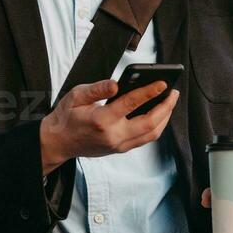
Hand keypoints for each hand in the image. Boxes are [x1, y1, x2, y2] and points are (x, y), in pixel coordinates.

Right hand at [39, 78, 178, 173]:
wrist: (58, 142)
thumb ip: (96, 88)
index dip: (149, 92)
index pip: (131, 104)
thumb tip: (115, 84)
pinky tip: (159, 114)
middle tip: (174, 92)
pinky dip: (156, 126)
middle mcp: (113, 135)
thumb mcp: (75, 96)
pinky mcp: (120, 149)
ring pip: (151, 134)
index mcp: (101, 120)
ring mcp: (118, 145)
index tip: (163, 83)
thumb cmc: (66, 116)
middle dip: (166, 107)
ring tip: (170, 102)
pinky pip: (145, 139)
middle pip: (149, 123)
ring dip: (164, 118)